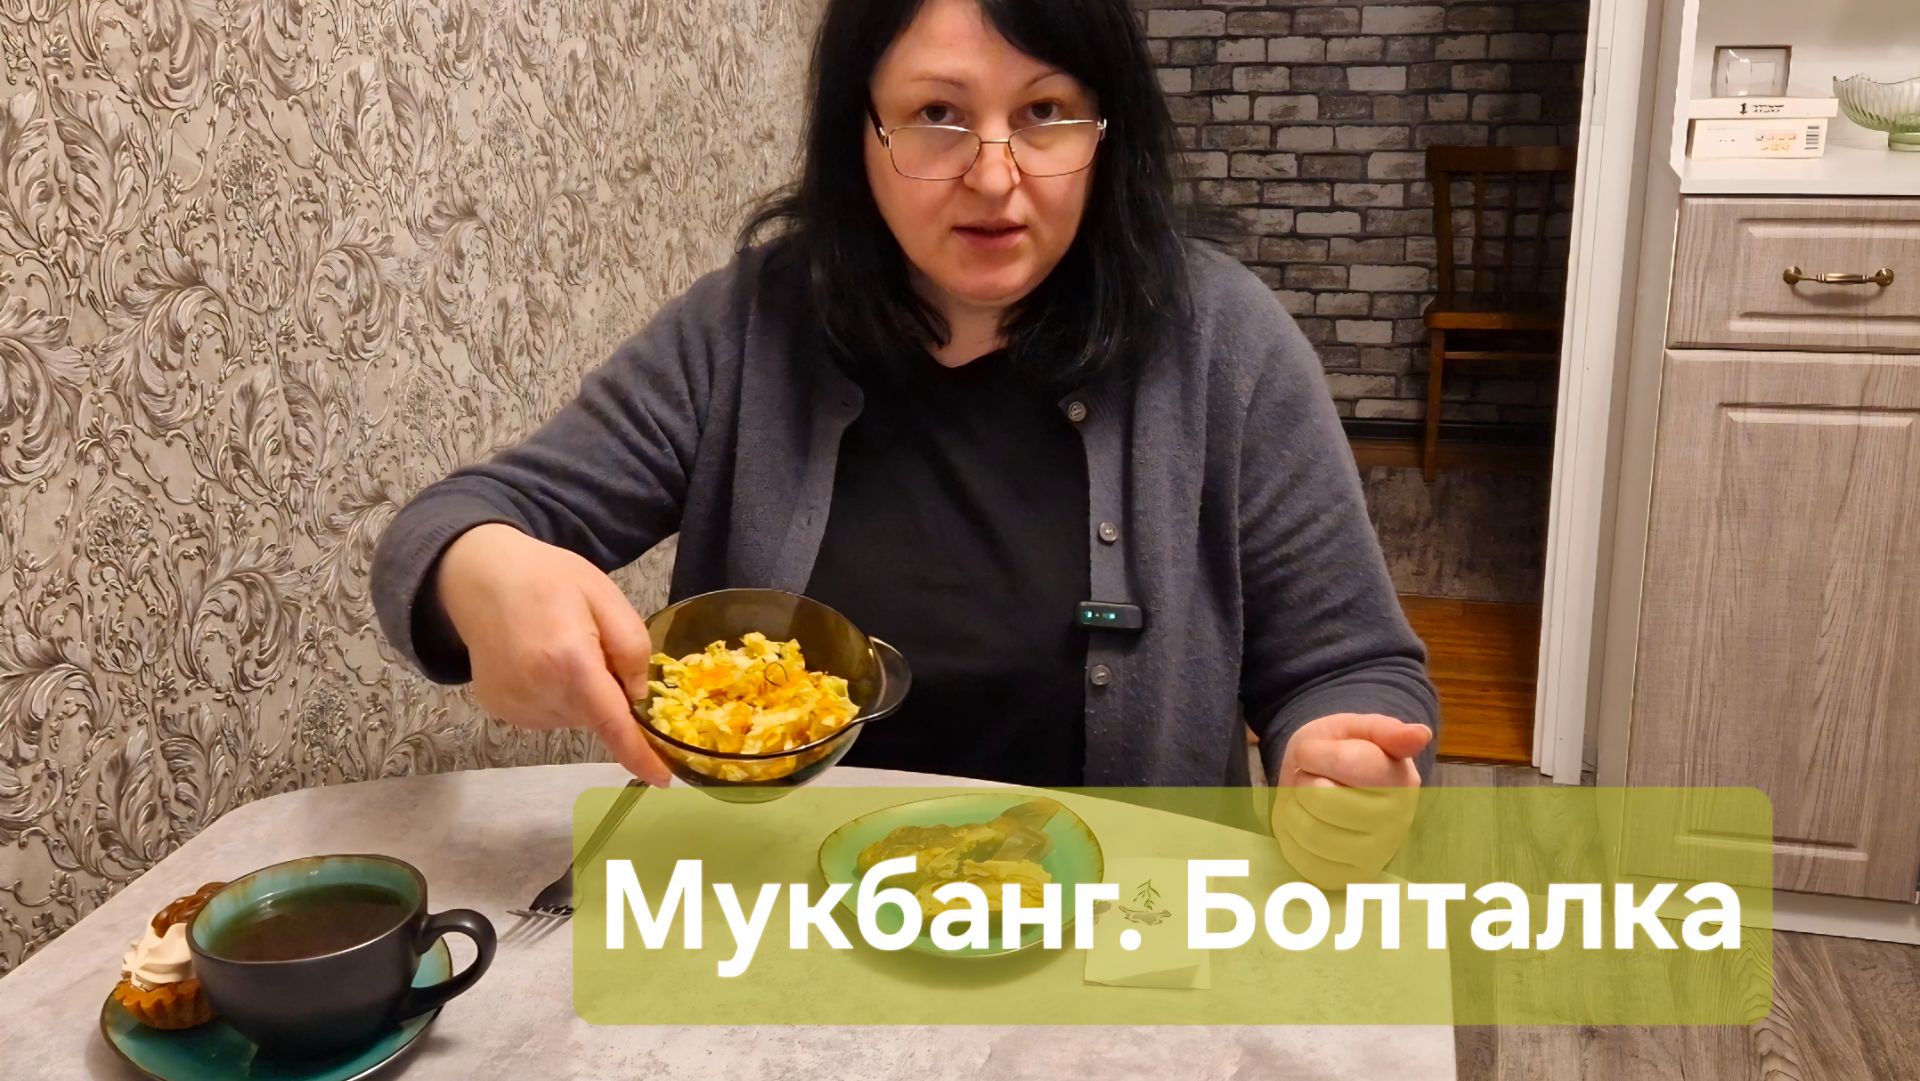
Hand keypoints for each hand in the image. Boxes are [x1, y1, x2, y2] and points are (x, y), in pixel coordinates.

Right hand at [434, 524, 669, 785]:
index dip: (639, 754)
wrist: (478, 576)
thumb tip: (638, 699)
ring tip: (560, 647)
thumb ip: (631, 647)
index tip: (663, 779)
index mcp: (569, 660)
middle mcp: (538, 691)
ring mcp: (514, 705)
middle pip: (596, 715)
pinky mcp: (500, 710)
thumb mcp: (604, 596)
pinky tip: (540, 661)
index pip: (611, 722)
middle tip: (590, 643)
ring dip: (581, 694)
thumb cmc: (548, 578)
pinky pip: (548, 716)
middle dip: (607, 692)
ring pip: (574, 718)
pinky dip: (557, 697)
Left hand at [1270, 713, 1431, 888]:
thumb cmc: (1343, 752)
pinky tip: (1306, 821)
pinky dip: (1292, 835)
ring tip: (1309, 798)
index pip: (1345, 763)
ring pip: (1308, 829)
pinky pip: (1302, 858)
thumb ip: (1387, 730)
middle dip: (1304, 779)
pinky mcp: (1346, 876)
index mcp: (1401, 783)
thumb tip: (1421, 734)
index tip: (1315, 752)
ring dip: (1295, 806)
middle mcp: (1395, 824)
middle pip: (1321, 797)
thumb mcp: (1359, 729)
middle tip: (1312, 775)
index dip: (1315, 753)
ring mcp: (1373, 855)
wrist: (1327, 783)